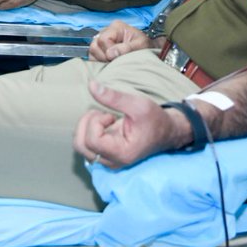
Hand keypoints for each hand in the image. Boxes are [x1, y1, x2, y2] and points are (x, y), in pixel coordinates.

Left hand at [73, 83, 188, 167]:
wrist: (166, 132)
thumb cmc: (154, 120)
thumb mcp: (137, 105)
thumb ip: (113, 97)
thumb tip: (91, 85)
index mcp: (122, 154)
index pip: (93, 141)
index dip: (95, 123)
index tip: (110, 115)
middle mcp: (113, 161)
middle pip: (81, 145)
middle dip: (86, 124)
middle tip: (102, 114)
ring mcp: (108, 159)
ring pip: (80, 146)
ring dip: (85, 126)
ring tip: (102, 117)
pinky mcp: (105, 154)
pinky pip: (85, 144)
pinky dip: (87, 130)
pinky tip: (102, 122)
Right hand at [88, 20, 158, 61]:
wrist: (148, 52)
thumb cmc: (145, 46)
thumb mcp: (141, 45)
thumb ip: (127, 48)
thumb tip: (110, 53)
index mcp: (116, 27)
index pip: (104, 39)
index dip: (109, 51)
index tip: (117, 58)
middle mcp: (106, 31)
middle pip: (95, 45)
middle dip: (104, 57)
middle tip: (116, 62)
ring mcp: (101, 41)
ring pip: (92, 52)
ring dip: (101, 60)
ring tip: (113, 63)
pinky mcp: (100, 50)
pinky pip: (92, 57)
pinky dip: (99, 63)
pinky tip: (109, 65)